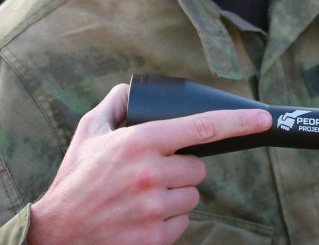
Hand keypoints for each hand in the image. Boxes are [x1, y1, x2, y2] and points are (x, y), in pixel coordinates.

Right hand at [29, 83, 271, 244]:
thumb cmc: (74, 179)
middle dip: (181, 169)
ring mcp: (154, 209)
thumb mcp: (88, 133)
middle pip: (199, 167)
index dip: (239, 122)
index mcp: (139, 142)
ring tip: (141, 197)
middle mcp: (150, 174)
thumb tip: (130, 89)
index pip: (202, 127)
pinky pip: (182, 224)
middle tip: (152, 174)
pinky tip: (141, 218)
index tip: (262, 119)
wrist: (55, 233)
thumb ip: (114, 105)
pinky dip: (167, 222)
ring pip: (192, 196)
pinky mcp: (155, 238)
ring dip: (174, 196)